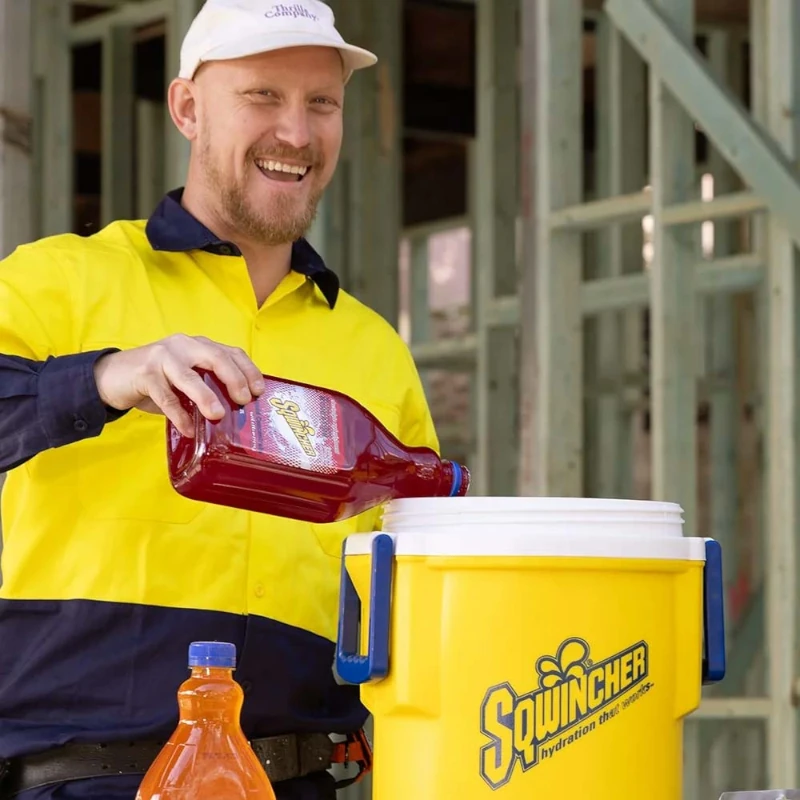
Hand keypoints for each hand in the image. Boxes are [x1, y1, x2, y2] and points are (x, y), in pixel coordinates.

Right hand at [93, 334, 264, 436]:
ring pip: (189, 376)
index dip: (248, 370)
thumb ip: (206, 387)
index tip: (258, 390)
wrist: (110, 376)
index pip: (230, 352)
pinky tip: (187, 429)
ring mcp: (162, 357)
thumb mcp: (185, 379)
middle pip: (215, 357)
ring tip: (218, 415)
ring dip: (206, 396)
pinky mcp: (144, 373)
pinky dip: (178, 414)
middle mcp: (183, 346)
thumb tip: (235, 413)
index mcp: (197, 346)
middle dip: (234, 378)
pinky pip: (165, 396)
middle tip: (243, 400)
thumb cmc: (156, 380)